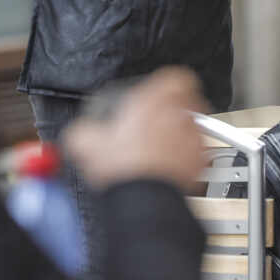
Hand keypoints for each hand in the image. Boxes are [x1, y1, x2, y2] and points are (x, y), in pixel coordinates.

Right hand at [65, 68, 207, 191]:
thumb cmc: (123, 169)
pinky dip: (186, 157)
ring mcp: (193, 139)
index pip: (175, 77)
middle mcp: (178, 115)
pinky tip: (167, 168)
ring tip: (160, 150)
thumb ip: (82, 132)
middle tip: (156, 124)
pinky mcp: (201, 162)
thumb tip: (78, 135)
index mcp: (153, 101)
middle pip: (187, 101)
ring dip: (179, 134)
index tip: (159, 94)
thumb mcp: (86, 144)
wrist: (145, 202)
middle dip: (173, 112)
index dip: (168, 85)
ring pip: (192, 127)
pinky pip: (198, 152)